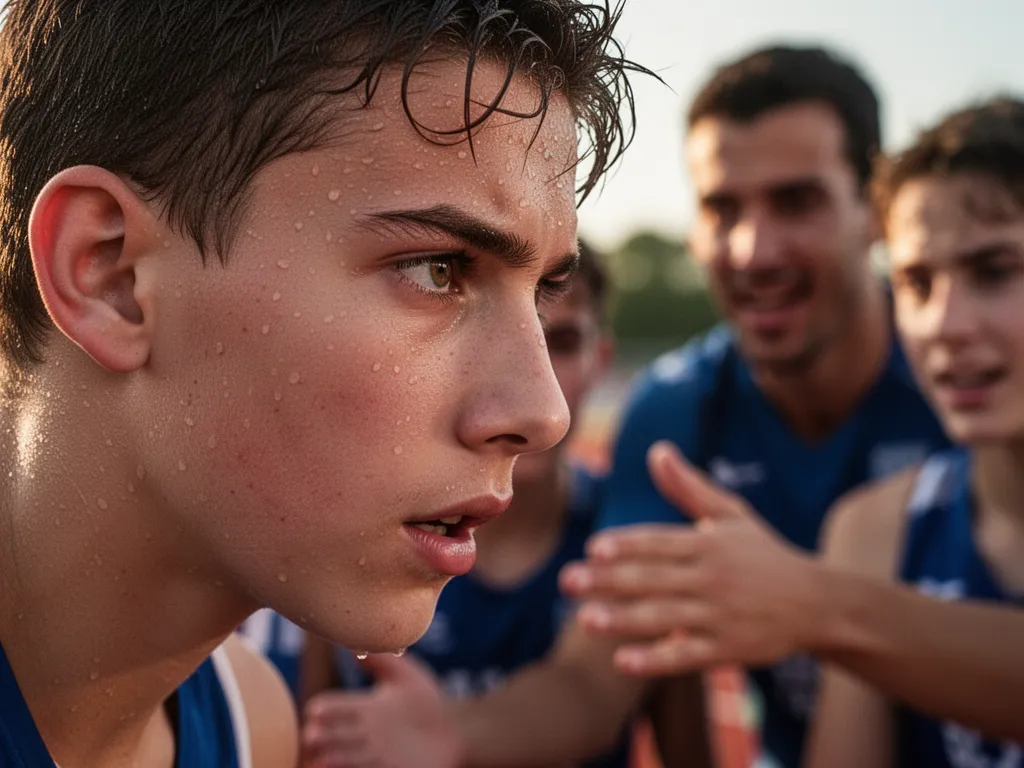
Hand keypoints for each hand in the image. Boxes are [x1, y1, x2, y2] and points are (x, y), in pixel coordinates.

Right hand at [302, 653, 463, 767]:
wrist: (457, 732)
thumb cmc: (429, 703)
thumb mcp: (406, 677)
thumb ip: (382, 660)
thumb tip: (352, 646)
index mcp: (366, 708)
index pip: (336, 706)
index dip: (324, 708)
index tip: (315, 710)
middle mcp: (366, 732)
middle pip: (335, 735)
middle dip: (320, 736)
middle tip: (311, 736)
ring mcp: (376, 753)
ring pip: (348, 756)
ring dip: (333, 758)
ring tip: (322, 760)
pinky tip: (339, 766)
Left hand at [560, 441, 824, 676]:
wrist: (818, 604)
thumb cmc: (765, 555)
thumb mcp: (731, 515)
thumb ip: (689, 487)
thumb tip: (656, 449)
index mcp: (708, 543)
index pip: (661, 542)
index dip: (628, 545)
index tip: (594, 548)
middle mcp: (712, 578)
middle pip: (653, 578)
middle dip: (609, 580)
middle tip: (568, 582)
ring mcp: (719, 616)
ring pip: (665, 616)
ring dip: (624, 619)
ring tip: (586, 621)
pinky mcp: (727, 649)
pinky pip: (686, 655)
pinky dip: (655, 659)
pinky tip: (622, 662)